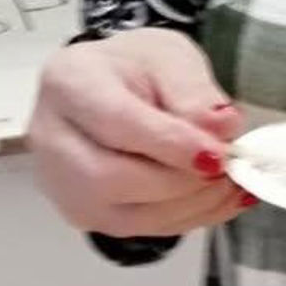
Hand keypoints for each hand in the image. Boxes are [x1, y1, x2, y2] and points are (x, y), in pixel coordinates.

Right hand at [28, 27, 251, 238]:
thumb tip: (222, 128)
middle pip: (111, 177)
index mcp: (69, 82)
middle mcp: (53, 138)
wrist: (109, 86)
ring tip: (233, 181)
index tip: (217, 153)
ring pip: (126, 215)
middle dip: (181, 180)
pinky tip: (220, 198)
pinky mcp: (85, 214)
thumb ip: (193, 91)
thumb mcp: (167, 56)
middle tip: (230, 165)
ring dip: (191, 204)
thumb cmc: (134, 67)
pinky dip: (189, 218)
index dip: (170, 144)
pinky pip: (139, 229)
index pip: (115, 122)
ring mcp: (63, 184)